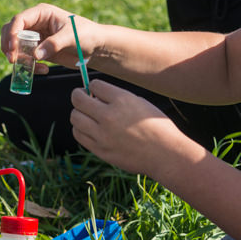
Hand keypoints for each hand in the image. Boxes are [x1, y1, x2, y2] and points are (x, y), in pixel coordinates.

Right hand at [0, 3, 97, 73]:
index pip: (19, 20)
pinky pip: (26, 58)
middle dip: (9, 45)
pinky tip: (43, 70)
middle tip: (12, 60)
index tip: (12, 48)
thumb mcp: (72, 37)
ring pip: (15, 46)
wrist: (96, 47)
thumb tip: (35, 54)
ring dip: (18, 58)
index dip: (12, 33)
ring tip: (31, 67)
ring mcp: (36, 38)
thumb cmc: (87, 35)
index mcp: (42, 13)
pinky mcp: (39, 51)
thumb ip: (54, 44)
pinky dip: (29, 66)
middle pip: (11, 31)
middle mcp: (36, 24)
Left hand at [69, 80, 185, 176]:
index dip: (94, 86)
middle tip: (82, 97)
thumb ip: (118, 98)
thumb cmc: (157, 127)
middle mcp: (109, 116)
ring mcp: (102, 135)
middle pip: (78, 99)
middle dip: (79, 95)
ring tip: (86, 114)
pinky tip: (89, 128)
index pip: (94, 85)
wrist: (165, 154)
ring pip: (75, 117)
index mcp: (122, 100)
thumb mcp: (140, 103)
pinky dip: (80, 129)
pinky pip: (78, 135)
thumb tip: (97, 95)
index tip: (96, 90)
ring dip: (78, 112)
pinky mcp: (100, 150)